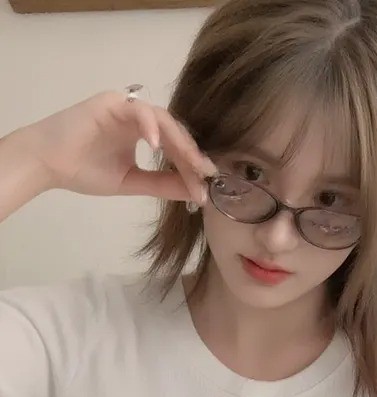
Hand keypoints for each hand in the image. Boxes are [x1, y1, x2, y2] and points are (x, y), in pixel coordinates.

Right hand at [18, 90, 215, 202]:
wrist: (47, 163)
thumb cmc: (83, 170)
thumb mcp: (130, 182)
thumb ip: (160, 183)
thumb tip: (193, 191)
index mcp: (142, 132)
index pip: (174, 146)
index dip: (191, 165)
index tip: (206, 187)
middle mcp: (137, 116)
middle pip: (174, 132)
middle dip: (192, 155)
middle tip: (207, 175)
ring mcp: (125, 107)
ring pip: (163, 120)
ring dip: (180, 143)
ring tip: (193, 164)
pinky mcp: (111, 103)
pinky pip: (138, 111)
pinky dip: (150, 126)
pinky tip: (157, 146)